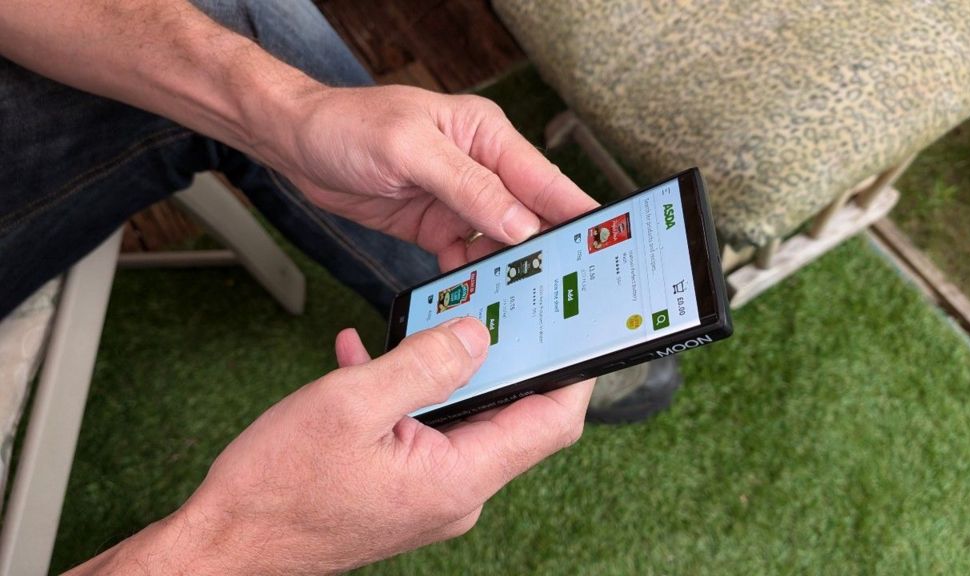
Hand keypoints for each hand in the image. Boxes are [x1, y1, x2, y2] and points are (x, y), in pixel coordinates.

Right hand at [86, 318, 592, 574]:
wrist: (225, 546)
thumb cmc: (277, 487)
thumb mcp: (350, 404)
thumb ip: (423, 364)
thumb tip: (478, 334)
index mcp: (457, 477)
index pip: (550, 422)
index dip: (572, 373)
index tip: (582, 330)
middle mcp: (456, 493)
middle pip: (512, 417)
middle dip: (506, 359)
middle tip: (499, 306)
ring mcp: (430, 495)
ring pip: (464, 419)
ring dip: (447, 372)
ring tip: (428, 327)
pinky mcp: (403, 490)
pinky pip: (423, 432)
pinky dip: (408, 395)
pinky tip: (371, 360)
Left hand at [277, 85, 598, 270]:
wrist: (295, 143)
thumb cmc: (349, 126)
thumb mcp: (411, 149)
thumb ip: (468, 187)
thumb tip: (520, 224)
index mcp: (485, 135)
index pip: (542, 178)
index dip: (575, 211)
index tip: (606, 239)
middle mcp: (479, 167)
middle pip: (527, 214)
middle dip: (547, 248)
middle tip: (570, 284)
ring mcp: (457, 200)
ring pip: (499, 242)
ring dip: (508, 268)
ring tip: (524, 299)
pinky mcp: (434, 226)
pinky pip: (465, 257)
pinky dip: (470, 277)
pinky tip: (476, 295)